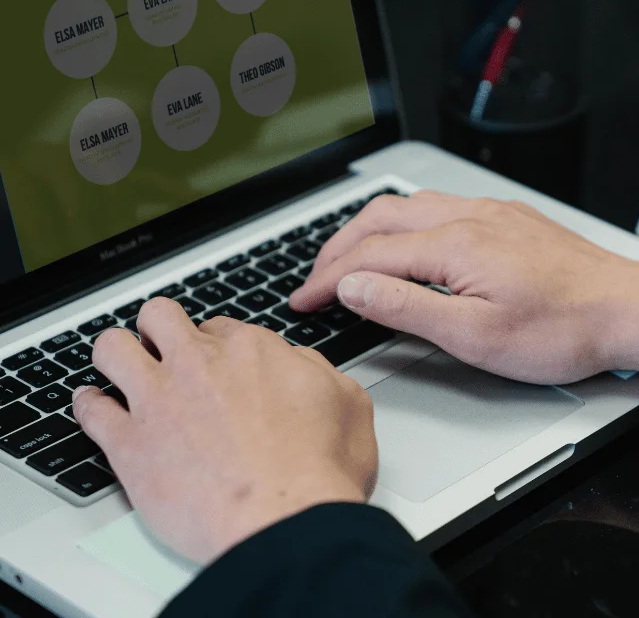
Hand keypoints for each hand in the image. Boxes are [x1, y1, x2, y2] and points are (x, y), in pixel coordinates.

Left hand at [72, 299, 378, 563]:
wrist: (284, 521)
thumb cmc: (319, 473)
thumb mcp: (350, 405)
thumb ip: (319, 373)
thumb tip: (302, 366)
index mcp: (253, 350)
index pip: (219, 326)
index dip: (217, 344)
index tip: (218, 361)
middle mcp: (200, 364)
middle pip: (159, 318)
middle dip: (161, 329)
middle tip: (167, 350)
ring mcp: (158, 400)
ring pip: (112, 348)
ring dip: (116, 352)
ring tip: (122, 365)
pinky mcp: (128, 445)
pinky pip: (89, 410)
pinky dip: (88, 404)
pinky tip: (94, 405)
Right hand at [290, 192, 638, 387]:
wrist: (626, 310)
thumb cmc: (564, 330)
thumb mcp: (475, 338)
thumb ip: (407, 307)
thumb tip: (354, 287)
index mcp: (456, 245)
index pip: (369, 256)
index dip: (327, 279)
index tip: (302, 301)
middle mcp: (471, 217)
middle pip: (382, 218)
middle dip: (339, 247)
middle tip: (316, 279)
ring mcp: (494, 213)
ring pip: (413, 206)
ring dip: (372, 230)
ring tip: (352, 259)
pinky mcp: (512, 220)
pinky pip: (444, 207)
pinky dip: (408, 223)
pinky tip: (412, 241)